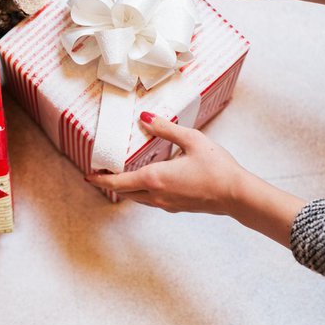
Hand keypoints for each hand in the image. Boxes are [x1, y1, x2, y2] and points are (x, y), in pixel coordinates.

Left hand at [85, 112, 247, 214]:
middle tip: (100, 172)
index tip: (88, 174)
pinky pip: (150, 200)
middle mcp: (156, 195)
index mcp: (155, 178)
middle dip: (110, 184)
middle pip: (124, 192)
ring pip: (137, 198)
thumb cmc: (217, 168)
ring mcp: (166, 204)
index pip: (118, 182)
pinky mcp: (176, 207)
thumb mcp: (192, 140)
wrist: (237, 195)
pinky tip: (147, 180)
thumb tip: (145, 117)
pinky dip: (141, 191)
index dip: (100, 179)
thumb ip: (166, 129)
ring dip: (125, 188)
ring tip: (120, 175)